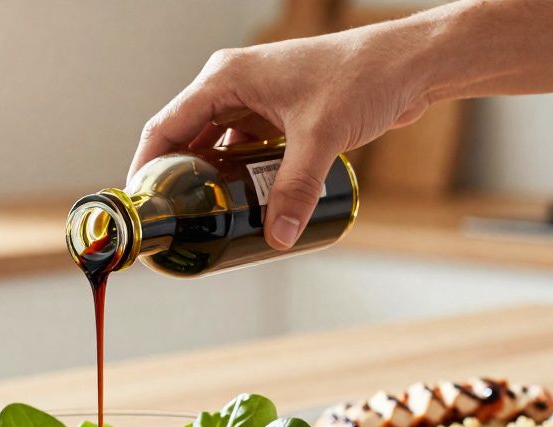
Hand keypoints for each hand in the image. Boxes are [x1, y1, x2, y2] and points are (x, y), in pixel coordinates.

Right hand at [128, 25, 430, 249]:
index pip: (166, 125)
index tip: (142, 204)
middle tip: (175, 220)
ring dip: (211, 180)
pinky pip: (243, 148)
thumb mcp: (321, 138)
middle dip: (179, 180)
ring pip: (216, 145)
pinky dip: (240, 174)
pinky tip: (244, 202)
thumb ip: (294, 189)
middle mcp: (233, 84)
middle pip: (186, 138)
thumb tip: (277, 236)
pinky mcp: (277, 112)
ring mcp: (255, 98)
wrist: (409, 64)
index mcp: (226, 77)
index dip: (146, 167)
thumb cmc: (363, 77)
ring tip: (205, 218)